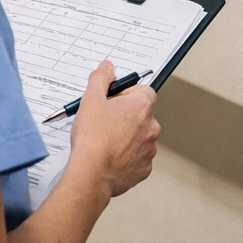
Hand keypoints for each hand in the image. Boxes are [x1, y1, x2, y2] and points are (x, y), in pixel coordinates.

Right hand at [67, 59, 159, 197]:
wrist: (91, 175)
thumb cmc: (92, 139)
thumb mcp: (90, 99)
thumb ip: (101, 78)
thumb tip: (108, 67)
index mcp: (141, 106)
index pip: (143, 91)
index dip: (126, 94)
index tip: (112, 101)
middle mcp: (151, 126)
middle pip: (141, 114)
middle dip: (125, 116)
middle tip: (104, 122)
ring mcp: (149, 149)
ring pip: (140, 136)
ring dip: (127, 136)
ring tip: (105, 142)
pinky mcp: (144, 168)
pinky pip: (137, 157)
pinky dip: (126, 156)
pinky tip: (110, 157)